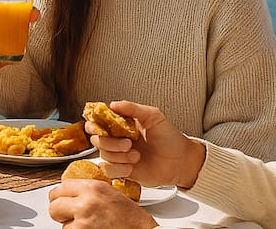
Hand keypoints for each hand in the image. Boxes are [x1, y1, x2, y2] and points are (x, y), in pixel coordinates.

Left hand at [48, 179, 157, 227]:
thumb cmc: (130, 217)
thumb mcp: (109, 193)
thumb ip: (87, 191)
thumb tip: (67, 193)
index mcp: (92, 187)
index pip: (60, 188)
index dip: (59, 197)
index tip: (60, 201)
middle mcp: (86, 202)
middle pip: (54, 206)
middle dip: (60, 213)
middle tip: (70, 217)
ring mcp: (83, 221)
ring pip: (62, 225)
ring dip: (71, 227)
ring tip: (88, 226)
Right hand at [89, 100, 205, 188]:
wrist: (181, 161)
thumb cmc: (170, 138)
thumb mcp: (154, 116)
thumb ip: (133, 108)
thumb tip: (113, 104)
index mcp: (122, 125)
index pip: (98, 122)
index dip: (94, 123)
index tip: (98, 125)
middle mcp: (117, 140)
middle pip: (97, 140)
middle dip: (110, 142)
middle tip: (128, 143)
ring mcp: (119, 156)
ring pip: (103, 156)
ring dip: (118, 156)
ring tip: (136, 156)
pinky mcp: (123, 171)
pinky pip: (110, 171)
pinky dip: (120, 169)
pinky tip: (132, 166)